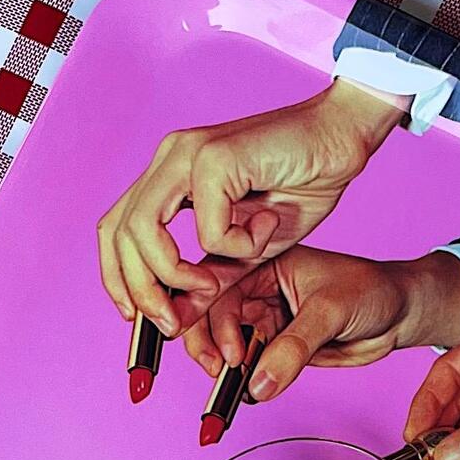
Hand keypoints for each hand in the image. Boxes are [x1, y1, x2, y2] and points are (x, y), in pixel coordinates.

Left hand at [96, 80, 407, 330]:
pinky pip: (206, 226)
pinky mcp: (216, 156)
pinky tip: (266, 231)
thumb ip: (210, 280)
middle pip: (119, 232)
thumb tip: (173, 323)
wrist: (343, 136)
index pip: (116, 227)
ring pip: (143, 228)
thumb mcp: (248, 250)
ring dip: (175, 274)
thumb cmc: (302, 184)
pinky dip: (235, 247)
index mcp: (170, 174)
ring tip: (214, 285)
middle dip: (140, 288)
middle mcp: (170, 158)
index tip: (136, 317)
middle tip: (172, 323)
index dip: (116, 276)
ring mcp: (189, 153)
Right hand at [176, 244, 459, 400]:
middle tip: (222, 371)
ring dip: (224, 368)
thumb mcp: (330, 311)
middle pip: (211, 315)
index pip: (218, 284)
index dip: (208, 316)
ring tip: (234, 386)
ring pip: (226, 344)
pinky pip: (250, 366)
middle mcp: (257, 289)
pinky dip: (244, 381)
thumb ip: (294, 347)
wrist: (400, 314)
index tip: (222, 350)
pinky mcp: (276, 347)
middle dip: (208, 345)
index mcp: (264, 262)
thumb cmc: (371, 291)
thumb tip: (259, 383)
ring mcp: (265, 319)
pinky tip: (250, 391)